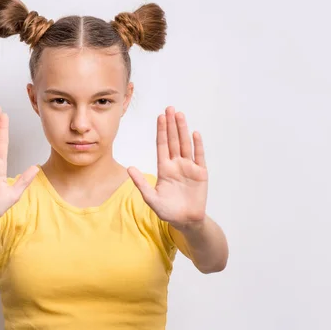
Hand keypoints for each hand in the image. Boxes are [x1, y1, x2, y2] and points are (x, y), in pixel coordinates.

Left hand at [128, 106, 208, 229]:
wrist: (185, 221)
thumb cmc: (168, 211)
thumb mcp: (151, 198)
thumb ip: (141, 183)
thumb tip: (129, 168)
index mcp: (164, 169)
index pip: (162, 145)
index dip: (161, 131)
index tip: (160, 117)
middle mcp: (176, 165)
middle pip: (173, 141)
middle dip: (171, 125)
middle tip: (170, 108)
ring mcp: (189, 168)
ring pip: (185, 144)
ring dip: (183, 130)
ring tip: (180, 115)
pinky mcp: (200, 173)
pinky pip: (199, 156)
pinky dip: (197, 145)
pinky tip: (195, 134)